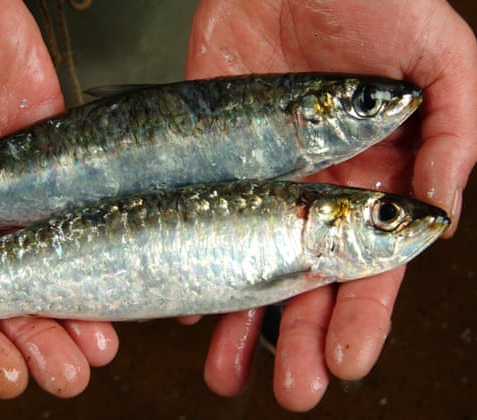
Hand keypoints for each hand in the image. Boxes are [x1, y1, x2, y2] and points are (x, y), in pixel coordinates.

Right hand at [0, 0, 116, 397]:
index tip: (6, 375)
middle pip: (5, 292)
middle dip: (36, 338)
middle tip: (69, 373)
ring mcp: (13, 189)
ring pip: (49, 260)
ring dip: (75, 304)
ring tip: (101, 344)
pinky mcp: (51, 155)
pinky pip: (79, 206)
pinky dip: (101, 239)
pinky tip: (122, 268)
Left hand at [186, 0, 475, 410]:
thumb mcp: (437, 55)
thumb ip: (452, 130)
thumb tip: (442, 211)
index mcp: (374, 178)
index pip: (370, 264)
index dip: (361, 314)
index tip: (347, 360)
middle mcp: (314, 191)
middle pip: (306, 282)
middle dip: (300, 340)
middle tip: (293, 390)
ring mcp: (258, 181)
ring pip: (247, 266)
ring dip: (239, 323)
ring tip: (227, 375)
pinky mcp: (212, 161)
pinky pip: (198, 222)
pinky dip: (188, 263)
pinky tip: (186, 306)